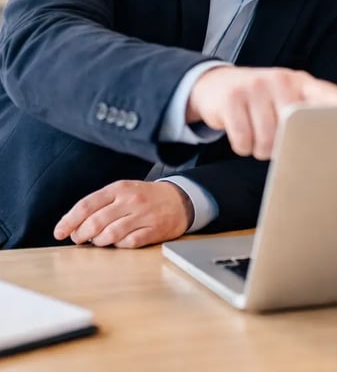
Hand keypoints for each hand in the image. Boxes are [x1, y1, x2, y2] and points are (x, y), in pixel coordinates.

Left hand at [53, 180, 193, 247]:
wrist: (180, 199)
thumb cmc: (146, 197)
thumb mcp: (123, 191)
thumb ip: (101, 204)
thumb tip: (74, 226)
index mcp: (119, 188)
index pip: (87, 205)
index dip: (69, 220)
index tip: (59, 232)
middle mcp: (131, 200)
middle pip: (95, 222)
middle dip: (81, 235)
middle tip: (79, 239)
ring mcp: (144, 215)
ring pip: (110, 235)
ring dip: (99, 242)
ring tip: (99, 241)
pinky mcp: (154, 229)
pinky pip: (129, 243)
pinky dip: (119, 246)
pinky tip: (119, 242)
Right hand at [186, 66, 336, 158]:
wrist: (215, 85)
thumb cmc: (261, 100)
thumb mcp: (286, 98)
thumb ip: (308, 115)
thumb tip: (334, 146)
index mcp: (302, 82)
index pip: (330, 97)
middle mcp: (281, 79)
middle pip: (294, 131)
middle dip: (284, 146)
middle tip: (275, 138)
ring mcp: (256, 86)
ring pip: (267, 141)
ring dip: (260, 149)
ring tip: (257, 134)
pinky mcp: (232, 99)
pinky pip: (244, 141)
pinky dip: (242, 146)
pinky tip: (242, 132)